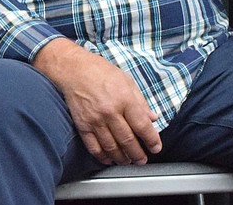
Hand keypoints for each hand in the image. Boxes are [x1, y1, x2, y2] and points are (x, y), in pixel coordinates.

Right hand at [33, 38, 161, 164]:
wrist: (75, 70)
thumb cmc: (102, 73)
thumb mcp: (128, 82)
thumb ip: (141, 102)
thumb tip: (153, 118)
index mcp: (125, 100)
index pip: (142, 125)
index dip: (151, 139)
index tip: (156, 147)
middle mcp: (110, 112)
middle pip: (127, 140)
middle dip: (137, 154)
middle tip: (142, 160)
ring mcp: (95, 120)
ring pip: (111, 147)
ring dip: (121, 158)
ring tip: (128, 161)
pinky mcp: (83, 126)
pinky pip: (94, 147)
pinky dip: (103, 156)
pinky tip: (109, 159)